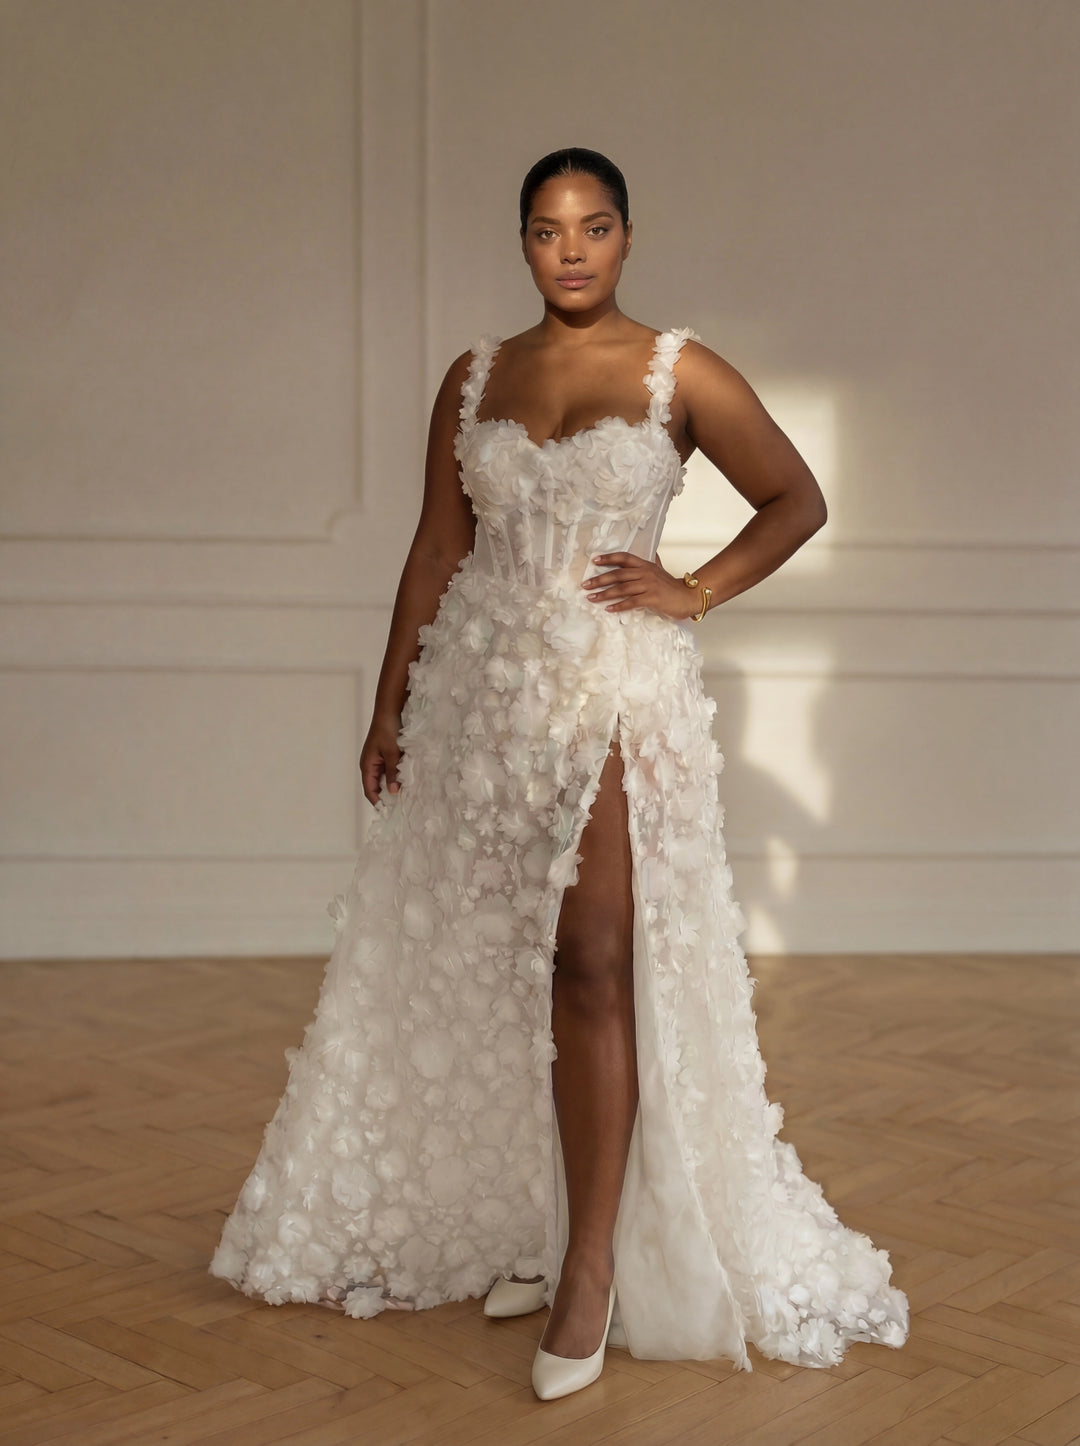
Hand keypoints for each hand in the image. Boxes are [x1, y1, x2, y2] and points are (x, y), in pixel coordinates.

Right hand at [359, 714, 402, 806]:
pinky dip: (397, 776)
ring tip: (406, 796)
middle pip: (377, 786)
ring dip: (394, 785)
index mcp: (367, 766)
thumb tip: (392, 793)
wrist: (389, 710)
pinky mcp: (386, 755)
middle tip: (401, 807)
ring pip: (385, 778)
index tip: (389, 813)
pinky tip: (407, 780)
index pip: (370, 791)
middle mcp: (371, 765)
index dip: (378, 802)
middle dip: (387, 796)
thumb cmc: (388, 730)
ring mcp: (378, 760)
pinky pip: (390, 770)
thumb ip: (392, 773)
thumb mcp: (392, 753)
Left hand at [581, 553, 699, 619]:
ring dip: (604, 594)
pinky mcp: (651, 598)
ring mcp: (648, 585)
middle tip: (585, 585)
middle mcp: (645, 573)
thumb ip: (653, 563)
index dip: (609, 558)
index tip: (594, 560)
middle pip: (618, 574)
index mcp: (645, 565)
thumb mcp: (660, 570)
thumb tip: (653, 553)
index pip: (624, 558)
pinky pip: (631, 602)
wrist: (688, 596)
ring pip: (622, 588)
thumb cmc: (672, 586)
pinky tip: (608, 609)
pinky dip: (619, 606)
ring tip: (592, 598)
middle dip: (599, 579)